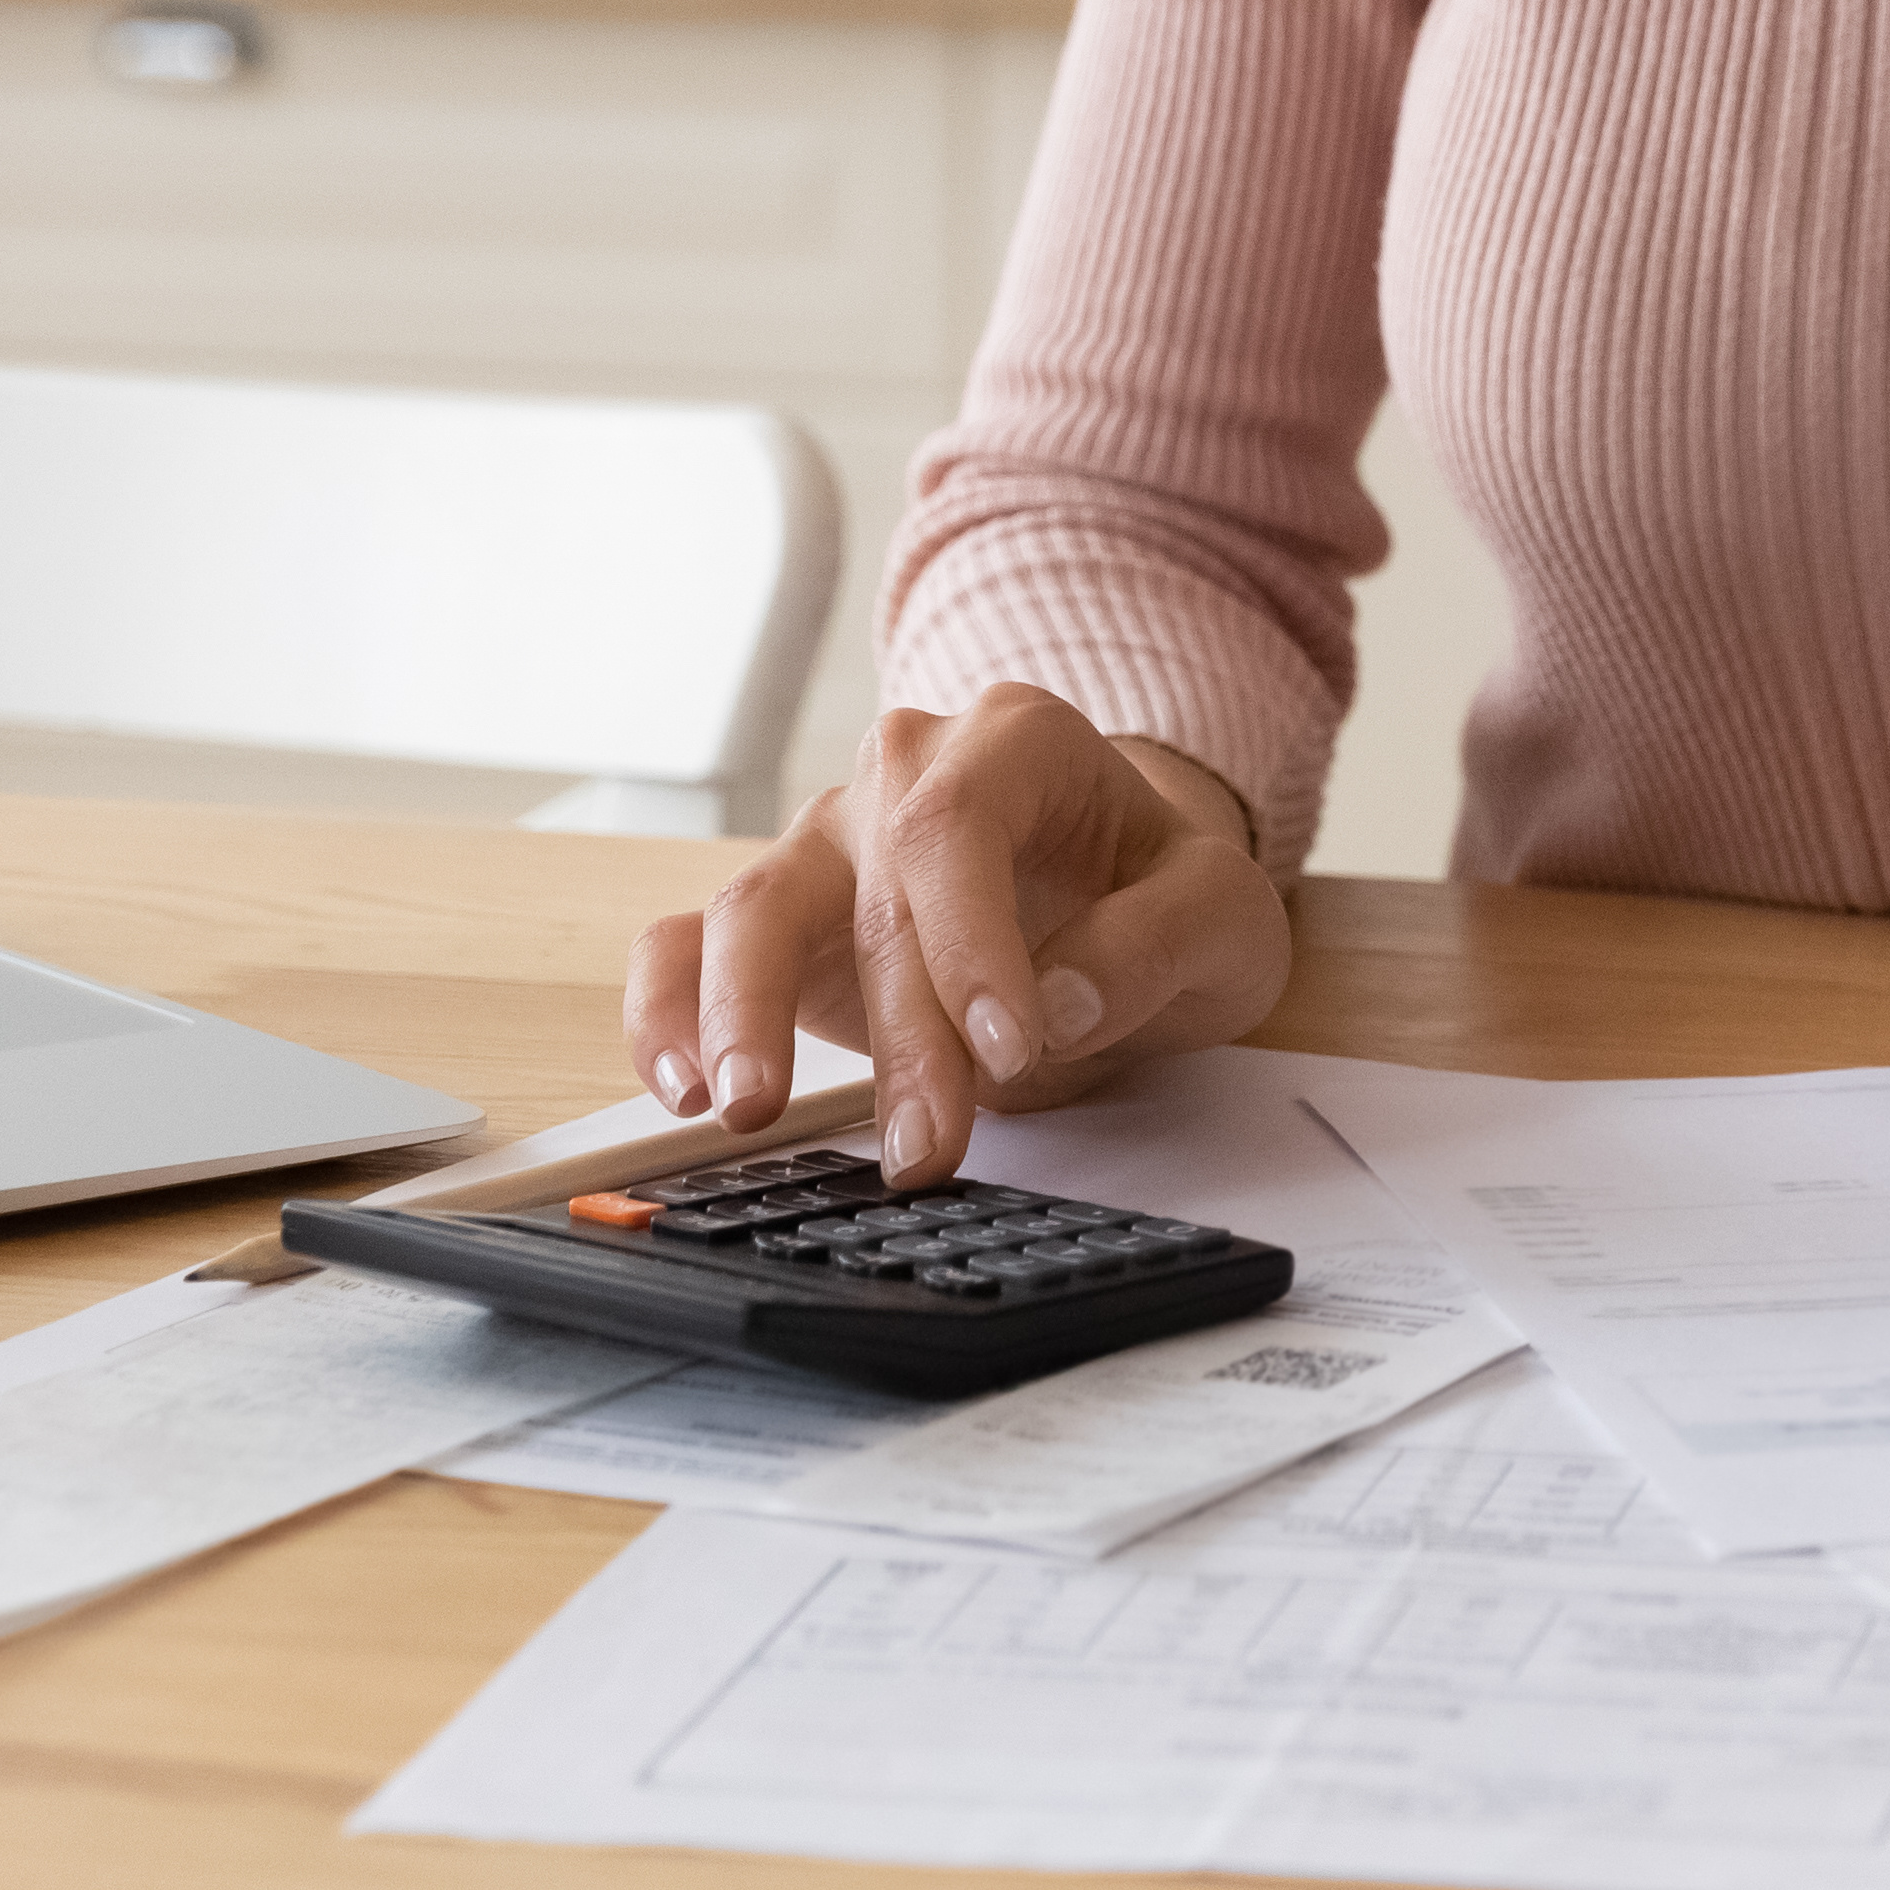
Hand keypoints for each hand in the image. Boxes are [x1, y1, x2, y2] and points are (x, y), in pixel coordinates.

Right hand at [630, 682, 1297, 1186]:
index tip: (1009, 1049)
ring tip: (750, 1113)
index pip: (958, 826)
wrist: (1119, 890)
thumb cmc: (1160, 890)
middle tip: (927, 1148)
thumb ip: (1156, 943)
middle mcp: (899, 774)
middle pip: (872, 892)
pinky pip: (681, 948)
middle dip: (900, 1034)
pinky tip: (686, 1089)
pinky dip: (667, 1013)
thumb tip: (1062, 1000)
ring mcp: (825, 844)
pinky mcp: (777, 921)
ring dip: (743, 1017)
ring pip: (749, 910)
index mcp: (1013, 742)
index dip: (970, 942)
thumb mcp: (1222, 913)